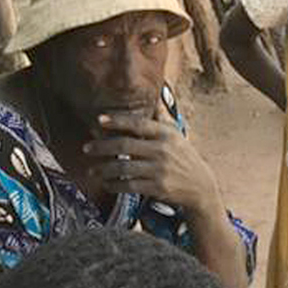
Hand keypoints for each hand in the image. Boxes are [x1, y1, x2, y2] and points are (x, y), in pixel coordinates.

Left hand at [83, 112, 223, 213]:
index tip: (99, 120)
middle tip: (86, 148)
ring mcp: (159, 170)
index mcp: (165, 134)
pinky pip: (130, 185)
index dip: (117, 121)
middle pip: (125, 146)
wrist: (201, 187)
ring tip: (93, 169)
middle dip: (102, 147)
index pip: (138, 124)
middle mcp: (162, 150)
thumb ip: (163, 120)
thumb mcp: (177, 136)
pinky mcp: (157, 187)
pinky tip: (106, 184)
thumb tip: (156, 100)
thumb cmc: (185, 159)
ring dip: (104, 169)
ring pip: (124, 168)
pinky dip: (115, 185)